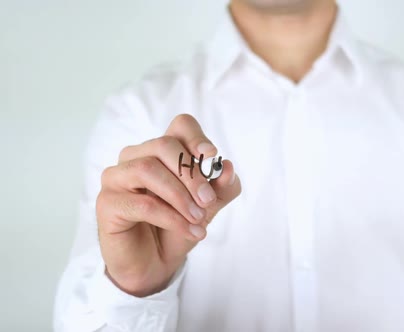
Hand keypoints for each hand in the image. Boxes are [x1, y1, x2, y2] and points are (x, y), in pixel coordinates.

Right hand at [96, 114, 240, 296]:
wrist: (156, 263)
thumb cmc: (178, 226)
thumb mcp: (208, 207)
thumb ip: (221, 187)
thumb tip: (227, 168)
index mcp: (162, 151)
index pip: (180, 125)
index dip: (197, 137)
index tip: (212, 156)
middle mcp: (136, 157)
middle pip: (164, 145)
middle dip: (192, 174)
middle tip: (208, 200)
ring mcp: (117, 177)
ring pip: (148, 169)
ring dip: (180, 196)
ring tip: (198, 219)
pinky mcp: (107, 203)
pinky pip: (141, 203)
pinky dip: (171, 218)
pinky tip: (190, 231)